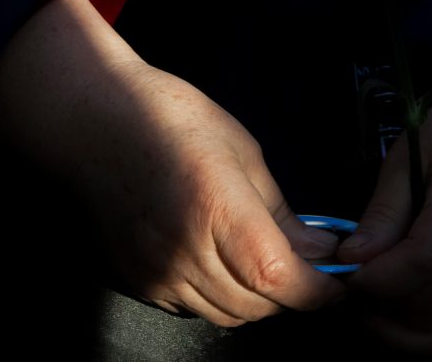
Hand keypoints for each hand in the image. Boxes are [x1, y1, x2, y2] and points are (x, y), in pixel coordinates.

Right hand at [0, 0, 344, 325]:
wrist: (94, 120)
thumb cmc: (168, 116)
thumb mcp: (240, 148)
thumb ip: (279, 209)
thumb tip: (320, 250)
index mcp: (216, 207)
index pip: (280, 279)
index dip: (318, 290)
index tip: (338, 281)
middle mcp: (183, 250)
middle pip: (257, 306)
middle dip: (290, 292)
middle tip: (305, 262)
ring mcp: (155, 271)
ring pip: (226, 315)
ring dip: (254, 298)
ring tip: (260, 257)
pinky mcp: (136, 281)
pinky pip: (191, 307)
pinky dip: (217, 294)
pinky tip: (218, 258)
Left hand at [338, 89, 431, 353]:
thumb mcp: (411, 155)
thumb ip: (385, 210)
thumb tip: (352, 258)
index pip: (423, 261)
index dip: (379, 276)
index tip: (346, 272)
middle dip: (382, 298)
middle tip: (349, 281)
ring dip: (401, 318)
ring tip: (369, 293)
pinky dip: (429, 332)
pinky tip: (399, 316)